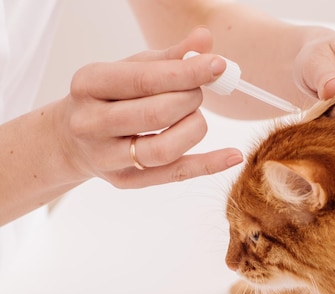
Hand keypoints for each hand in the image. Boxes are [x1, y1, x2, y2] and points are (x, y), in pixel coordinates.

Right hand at [59, 27, 241, 187]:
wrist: (70, 139)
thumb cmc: (109, 97)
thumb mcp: (129, 69)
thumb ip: (169, 57)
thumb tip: (204, 40)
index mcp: (90, 83)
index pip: (144, 80)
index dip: (186, 73)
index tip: (218, 65)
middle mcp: (91, 122)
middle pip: (157, 114)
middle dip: (190, 100)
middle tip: (198, 93)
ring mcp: (106, 157)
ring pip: (164, 149)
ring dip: (195, 128)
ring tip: (195, 116)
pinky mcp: (126, 181)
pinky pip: (175, 174)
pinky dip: (208, 164)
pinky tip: (233, 155)